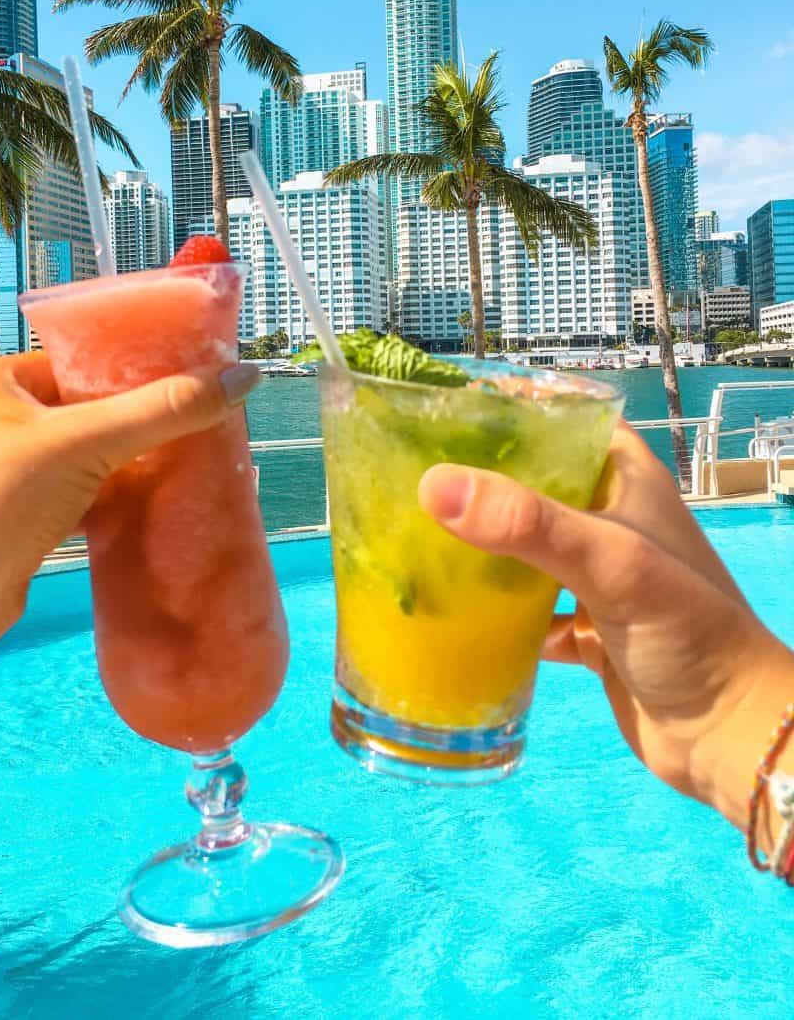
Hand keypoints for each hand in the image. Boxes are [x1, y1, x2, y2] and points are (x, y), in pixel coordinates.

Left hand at [0, 352, 259, 655]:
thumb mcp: (89, 440)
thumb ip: (164, 410)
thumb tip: (242, 378)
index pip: (71, 363)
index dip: (124, 371)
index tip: (177, 380)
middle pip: (78, 412)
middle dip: (128, 423)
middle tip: (183, 424)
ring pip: (75, 460)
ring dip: (118, 466)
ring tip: (173, 464)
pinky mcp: (9, 524)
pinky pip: (68, 500)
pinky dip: (103, 502)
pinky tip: (141, 507)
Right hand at [418, 425, 793, 833]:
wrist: (729, 736)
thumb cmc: (687, 630)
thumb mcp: (611, 563)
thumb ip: (527, 524)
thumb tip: (434, 485)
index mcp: (628, 482)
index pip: (569, 419)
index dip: (516, 406)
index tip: (446, 406)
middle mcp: (611, 521)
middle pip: (536, 483)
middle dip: (481, 479)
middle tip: (412, 472)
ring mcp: (597, 579)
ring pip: (526, 548)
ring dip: (480, 546)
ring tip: (413, 533)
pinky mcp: (585, 631)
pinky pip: (526, 611)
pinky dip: (491, 613)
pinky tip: (445, 612)